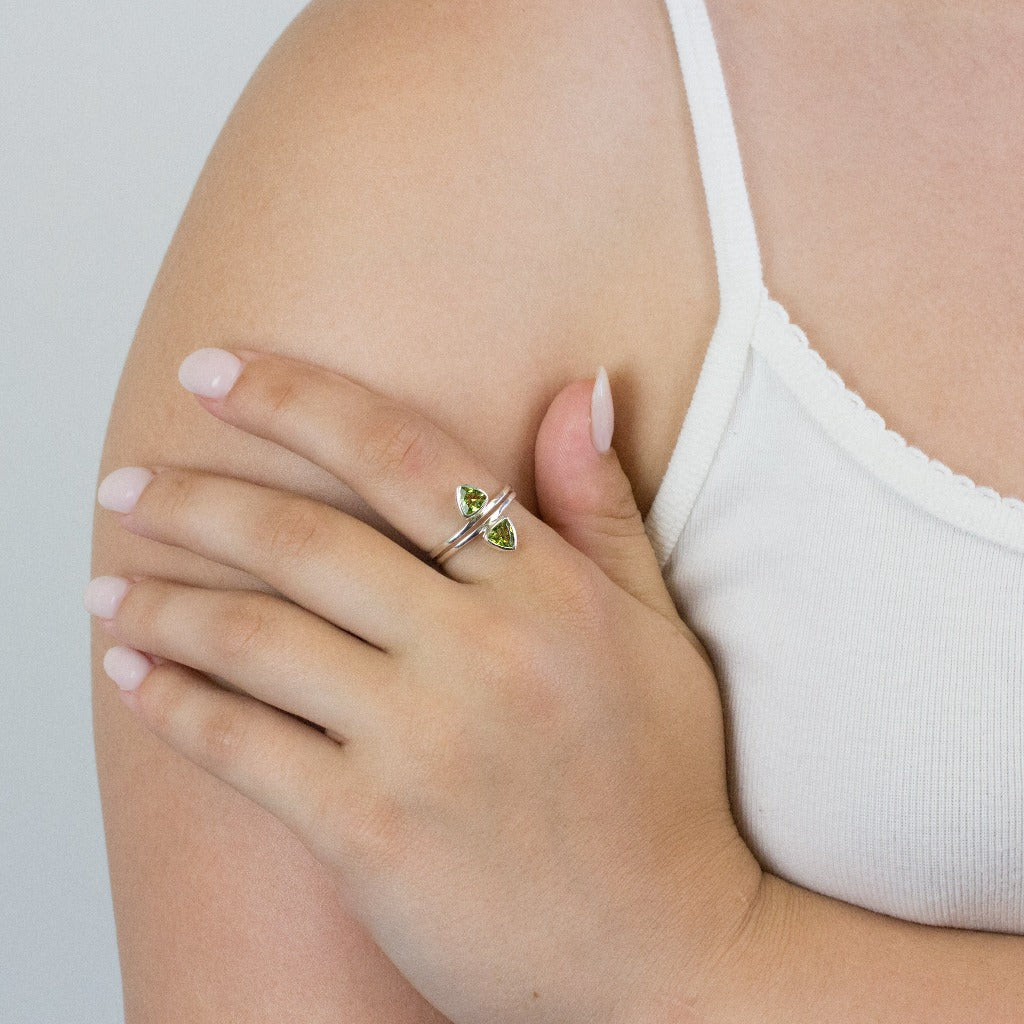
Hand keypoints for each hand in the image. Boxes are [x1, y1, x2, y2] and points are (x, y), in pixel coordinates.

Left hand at [86, 347, 765, 1023]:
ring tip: (108, 582)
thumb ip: (602, 505)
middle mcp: (482, 653)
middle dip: (196, 498)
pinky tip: (133, 675)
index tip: (218, 371)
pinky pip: (243, 748)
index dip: (297, 399)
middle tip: (128, 481)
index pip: (402, 459)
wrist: (662, 952)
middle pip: (305, 541)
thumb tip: (579, 386)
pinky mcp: (371, 833)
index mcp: (550, 590)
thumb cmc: (661, 783)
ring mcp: (423, 745)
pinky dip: (173, 704)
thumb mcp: (654, 629)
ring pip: (255, 638)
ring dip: (162, 601)